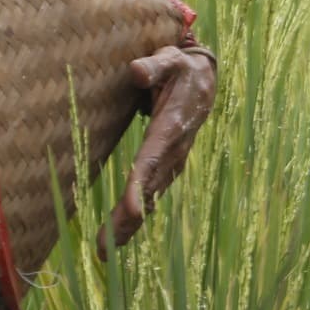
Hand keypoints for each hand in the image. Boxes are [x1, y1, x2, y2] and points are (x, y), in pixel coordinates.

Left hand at [99, 45, 215, 257]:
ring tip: (105, 250)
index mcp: (171, 127)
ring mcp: (173, 162)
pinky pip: (151, 195)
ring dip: (129, 225)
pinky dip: (136, 217)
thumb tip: (136, 72)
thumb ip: (154, 65)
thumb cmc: (181, 68)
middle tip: (104, 248)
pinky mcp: (168, 166)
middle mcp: (173, 150)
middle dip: (127, 220)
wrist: (205, 81)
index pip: (152, 159)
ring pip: (150, 198)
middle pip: (148, 189)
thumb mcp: (171, 58)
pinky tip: (120, 236)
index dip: (139, 186)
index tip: (129, 210)